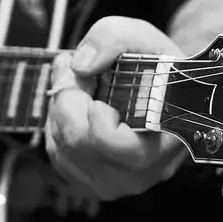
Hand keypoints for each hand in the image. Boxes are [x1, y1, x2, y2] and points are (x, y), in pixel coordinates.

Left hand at [45, 17, 190, 202]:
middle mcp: (140, 174)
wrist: (163, 95)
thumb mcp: (142, 37)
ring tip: (77, 83)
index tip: (95, 84)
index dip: (97, 116)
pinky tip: (75, 106)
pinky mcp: (89, 182)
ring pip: (63, 148)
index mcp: (165, 143)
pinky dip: (57, 124)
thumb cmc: (156, 68)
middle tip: (73, 67)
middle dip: (68, 98)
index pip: (119, 146)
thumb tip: (78, 65)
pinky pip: (57, 154)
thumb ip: (112, 38)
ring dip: (60, 108)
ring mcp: (113, 183)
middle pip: (80, 144)